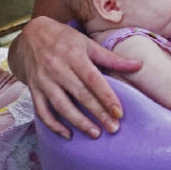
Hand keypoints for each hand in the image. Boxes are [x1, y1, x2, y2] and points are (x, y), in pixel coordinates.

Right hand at [17, 17, 141, 138]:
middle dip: (97, 113)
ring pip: (61, 106)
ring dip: (78, 122)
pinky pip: (42, 111)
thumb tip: (139, 65)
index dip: (106, 97)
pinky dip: (54, 125)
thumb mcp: (87, 43)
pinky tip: (68, 134)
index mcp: (74, 55)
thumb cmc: (64, 39)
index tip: (119, 113)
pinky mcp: (34, 89)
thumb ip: (111, 58)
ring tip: (95, 133)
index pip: (93, 80)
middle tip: (113, 129)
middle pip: (80, 95)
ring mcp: (43, 80)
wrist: (31, 35)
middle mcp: (57, 68)